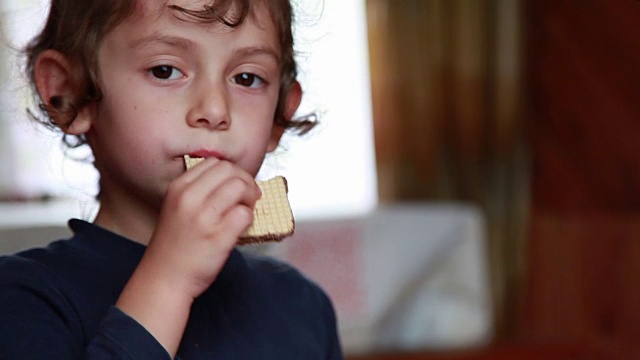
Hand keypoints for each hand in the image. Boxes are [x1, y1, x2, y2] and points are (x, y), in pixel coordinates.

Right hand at [115, 158, 259, 355]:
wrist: (164, 279)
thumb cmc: (174, 245)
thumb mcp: (177, 208)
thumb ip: (199, 191)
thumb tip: (234, 181)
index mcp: (178, 188)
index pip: (215, 162)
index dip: (231, 172)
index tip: (235, 187)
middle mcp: (189, 198)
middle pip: (230, 170)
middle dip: (245, 181)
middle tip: (248, 197)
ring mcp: (204, 217)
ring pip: (240, 187)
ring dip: (250, 197)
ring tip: (245, 211)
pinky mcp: (219, 236)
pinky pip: (245, 214)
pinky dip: (249, 218)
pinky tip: (241, 227)